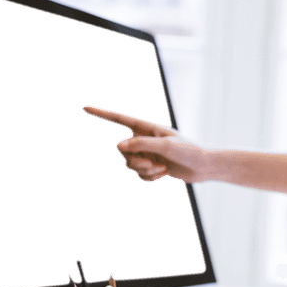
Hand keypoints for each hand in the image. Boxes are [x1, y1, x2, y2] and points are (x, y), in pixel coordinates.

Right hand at [83, 105, 212, 182]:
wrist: (203, 166)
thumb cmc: (188, 151)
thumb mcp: (166, 146)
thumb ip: (142, 144)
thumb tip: (119, 146)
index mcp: (146, 127)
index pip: (118, 119)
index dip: (101, 114)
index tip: (84, 108)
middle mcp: (143, 139)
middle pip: (122, 151)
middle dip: (136, 161)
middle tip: (154, 163)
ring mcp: (145, 153)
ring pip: (129, 165)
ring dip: (145, 171)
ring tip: (162, 168)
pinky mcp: (150, 166)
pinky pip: (138, 176)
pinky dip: (150, 178)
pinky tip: (163, 174)